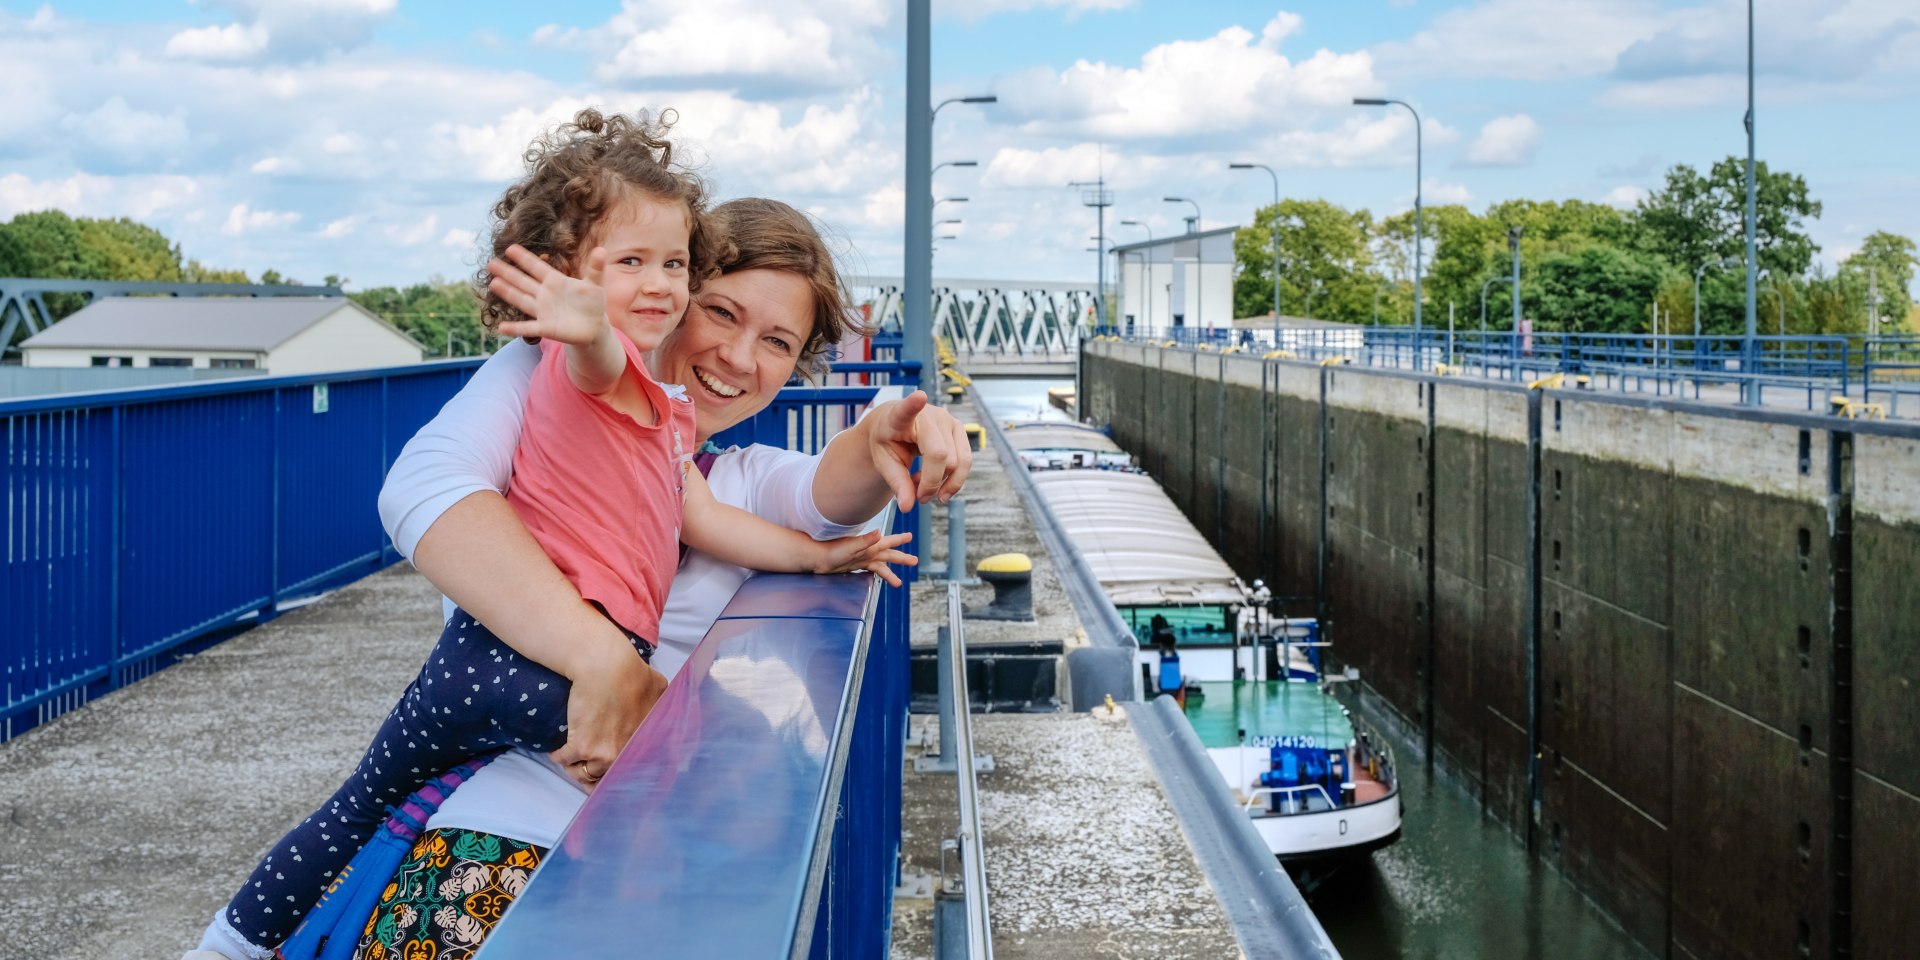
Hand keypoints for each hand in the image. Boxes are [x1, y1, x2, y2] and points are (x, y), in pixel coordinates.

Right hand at [488, 244, 611, 347]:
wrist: (594, 326)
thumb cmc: (592, 303)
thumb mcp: (595, 284)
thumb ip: (595, 268)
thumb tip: (602, 250)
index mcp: (555, 281)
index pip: (537, 267)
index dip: (525, 258)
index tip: (510, 248)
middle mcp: (545, 294)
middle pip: (523, 281)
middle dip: (508, 273)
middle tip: (491, 263)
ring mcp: (543, 311)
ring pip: (522, 300)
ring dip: (508, 293)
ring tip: (493, 284)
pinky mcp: (546, 327)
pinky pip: (528, 328)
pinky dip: (515, 329)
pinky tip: (501, 328)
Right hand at [547, 630, 667, 789]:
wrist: (605, 666)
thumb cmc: (631, 673)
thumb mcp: (658, 691)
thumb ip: (661, 708)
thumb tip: (668, 711)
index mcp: (643, 746)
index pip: (628, 774)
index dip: (616, 775)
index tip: (606, 770)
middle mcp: (624, 756)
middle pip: (602, 779)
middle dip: (592, 774)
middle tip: (585, 765)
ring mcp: (602, 755)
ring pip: (582, 773)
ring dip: (574, 767)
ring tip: (571, 758)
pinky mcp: (580, 747)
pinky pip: (563, 760)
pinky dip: (559, 756)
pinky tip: (558, 750)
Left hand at [811, 530, 916, 586]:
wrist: (817, 557)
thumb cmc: (832, 550)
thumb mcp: (851, 546)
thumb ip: (865, 540)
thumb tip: (880, 533)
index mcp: (869, 545)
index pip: (888, 542)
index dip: (899, 540)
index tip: (910, 536)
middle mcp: (867, 551)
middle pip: (888, 554)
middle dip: (901, 558)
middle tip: (915, 561)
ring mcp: (861, 558)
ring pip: (881, 565)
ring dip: (890, 573)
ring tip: (899, 583)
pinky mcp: (854, 565)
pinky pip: (870, 569)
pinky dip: (877, 573)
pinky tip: (880, 577)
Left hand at [868, 391, 971, 510]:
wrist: (896, 425)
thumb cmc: (888, 441)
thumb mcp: (884, 463)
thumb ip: (896, 484)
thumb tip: (907, 507)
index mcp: (899, 417)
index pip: (907, 409)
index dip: (913, 404)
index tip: (919, 396)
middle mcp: (928, 414)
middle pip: (940, 455)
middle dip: (931, 484)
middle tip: (917, 497)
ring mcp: (948, 420)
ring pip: (957, 461)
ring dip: (943, 484)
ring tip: (925, 490)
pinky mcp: (959, 429)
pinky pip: (965, 461)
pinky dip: (953, 479)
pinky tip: (937, 483)